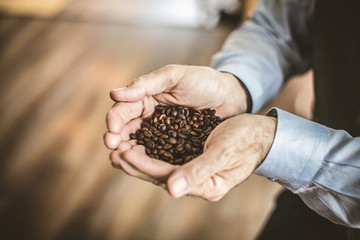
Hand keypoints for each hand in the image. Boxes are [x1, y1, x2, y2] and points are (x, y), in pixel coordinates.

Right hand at [104, 64, 247, 149]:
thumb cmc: (204, 81)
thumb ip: (147, 84)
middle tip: (113, 147)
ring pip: (139, 144)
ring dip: (128, 152)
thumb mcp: (175, 76)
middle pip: (127, 130)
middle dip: (117, 138)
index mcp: (147, 98)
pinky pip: (158, 154)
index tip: (112, 128)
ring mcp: (162, 134)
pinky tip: (142, 167)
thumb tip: (115, 94)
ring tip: (120, 159)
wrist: (232, 97)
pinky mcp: (174, 147)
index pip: (125, 109)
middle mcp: (150, 117)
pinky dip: (148, 160)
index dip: (116, 118)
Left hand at [112, 114, 276, 200]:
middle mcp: (197, 181)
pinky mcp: (193, 157)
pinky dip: (151, 150)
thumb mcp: (223, 153)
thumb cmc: (246, 141)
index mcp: (206, 186)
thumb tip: (171, 190)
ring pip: (161, 166)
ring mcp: (194, 170)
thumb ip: (197, 172)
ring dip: (139, 158)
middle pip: (160, 175)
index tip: (123, 154)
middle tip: (113, 152)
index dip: (145, 166)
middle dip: (136, 164)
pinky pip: (167, 156)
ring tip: (119, 148)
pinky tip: (138, 142)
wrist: (260, 132)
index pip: (168, 177)